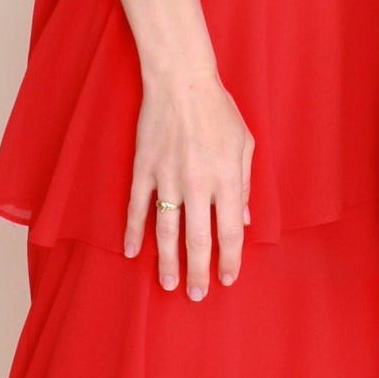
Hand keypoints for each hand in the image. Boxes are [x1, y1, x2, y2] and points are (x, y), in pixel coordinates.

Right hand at [123, 66, 253, 297]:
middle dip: (199, 272)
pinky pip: (137, 207)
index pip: (231, 231)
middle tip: (197, 296)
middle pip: (198, 239)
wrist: (181, 82)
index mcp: (226, 179)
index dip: (230, 260)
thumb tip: (245, 219)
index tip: (227, 279)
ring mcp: (167, 178)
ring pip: (166, 230)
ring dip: (167, 261)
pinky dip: (134, 231)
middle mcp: (197, 184)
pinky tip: (133, 252)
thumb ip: (244, 184)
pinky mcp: (144, 169)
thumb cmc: (219, 111)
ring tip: (169, 283)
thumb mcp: (245, 145)